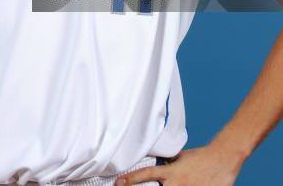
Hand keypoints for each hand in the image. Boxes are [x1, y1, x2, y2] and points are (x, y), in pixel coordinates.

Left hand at [114, 144, 243, 185]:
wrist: (222, 158)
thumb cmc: (201, 157)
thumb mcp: (180, 158)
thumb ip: (168, 165)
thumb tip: (158, 165)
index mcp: (170, 172)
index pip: (146, 174)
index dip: (131, 179)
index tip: (119, 183)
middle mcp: (176, 183)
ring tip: (170, 185)